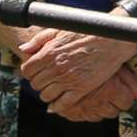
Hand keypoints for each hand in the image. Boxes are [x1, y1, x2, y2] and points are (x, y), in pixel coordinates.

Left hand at [18, 28, 136, 110]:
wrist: (113, 38)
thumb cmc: (89, 31)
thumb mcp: (61, 29)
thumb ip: (40, 39)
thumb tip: (23, 49)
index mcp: (49, 54)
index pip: (27, 70)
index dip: (31, 71)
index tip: (38, 70)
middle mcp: (56, 68)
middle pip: (35, 84)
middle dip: (40, 81)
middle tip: (48, 78)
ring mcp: (68, 80)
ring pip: (46, 96)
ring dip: (48, 93)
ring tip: (54, 88)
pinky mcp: (81, 89)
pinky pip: (61, 104)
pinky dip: (56, 106)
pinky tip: (57, 104)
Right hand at [51, 65, 136, 122]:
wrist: (61, 63)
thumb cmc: (89, 59)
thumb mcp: (113, 65)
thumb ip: (129, 80)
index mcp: (110, 90)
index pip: (126, 103)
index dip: (126, 97)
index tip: (123, 94)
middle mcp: (98, 102)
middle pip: (114, 112)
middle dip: (114, 103)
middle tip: (110, 93)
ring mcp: (84, 108)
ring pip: (99, 116)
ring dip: (100, 108)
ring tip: (98, 95)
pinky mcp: (71, 112)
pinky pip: (84, 117)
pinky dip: (86, 111)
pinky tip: (86, 100)